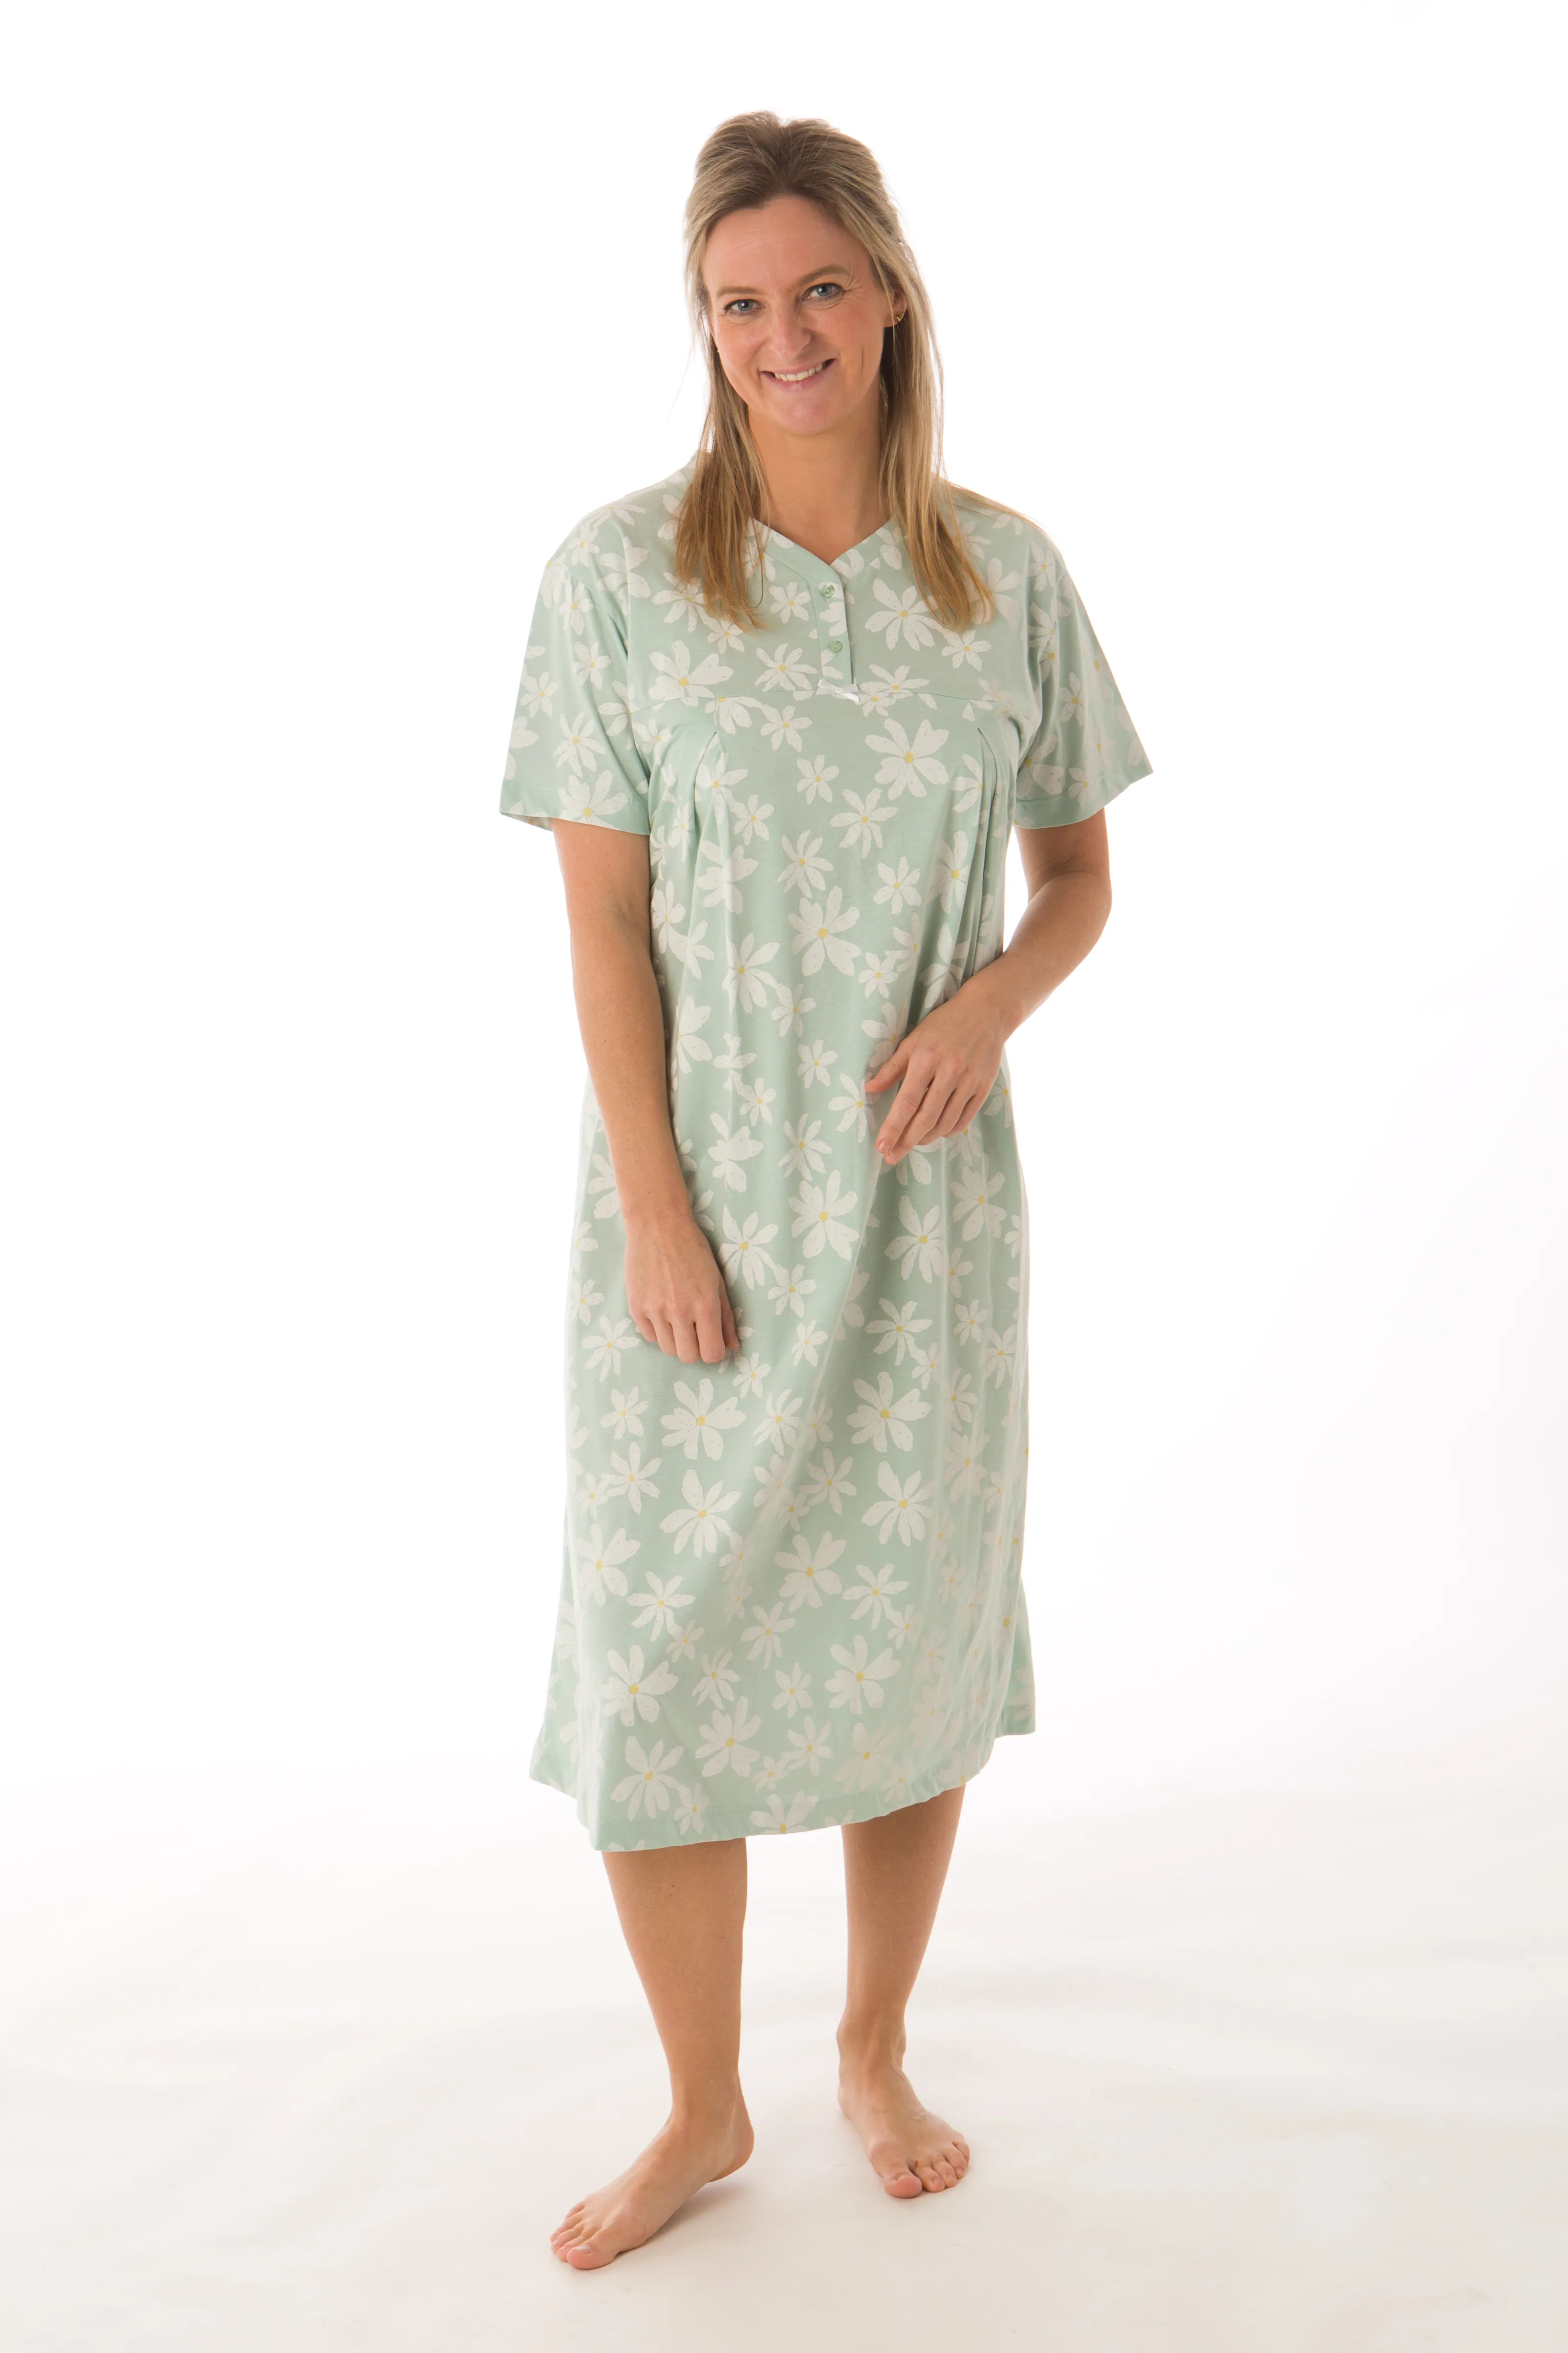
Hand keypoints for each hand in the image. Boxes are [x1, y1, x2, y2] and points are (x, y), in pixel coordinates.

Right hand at [624, 1210, 740, 1362]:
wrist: (657, 1224)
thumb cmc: (692, 1249)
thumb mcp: (717, 1279)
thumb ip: (726, 1315)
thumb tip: (733, 1346)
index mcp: (705, 1304)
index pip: (712, 1353)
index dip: (714, 1351)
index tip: (711, 1340)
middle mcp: (680, 1311)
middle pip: (688, 1356)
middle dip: (694, 1348)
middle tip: (694, 1329)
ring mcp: (655, 1311)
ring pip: (667, 1349)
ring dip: (675, 1339)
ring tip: (676, 1317)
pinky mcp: (636, 1307)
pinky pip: (649, 1336)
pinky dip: (657, 1329)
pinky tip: (661, 1308)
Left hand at [865, 988, 1006, 1165]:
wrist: (986, 1012)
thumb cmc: (944, 1024)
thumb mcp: (913, 1039)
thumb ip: (892, 1067)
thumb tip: (870, 1090)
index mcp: (927, 1059)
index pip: (907, 1102)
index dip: (893, 1127)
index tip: (882, 1146)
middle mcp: (949, 1072)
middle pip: (925, 1118)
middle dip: (906, 1141)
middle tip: (891, 1156)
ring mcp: (969, 1081)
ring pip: (945, 1122)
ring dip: (926, 1138)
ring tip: (912, 1143)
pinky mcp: (984, 1087)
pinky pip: (964, 1119)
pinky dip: (948, 1130)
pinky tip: (936, 1133)